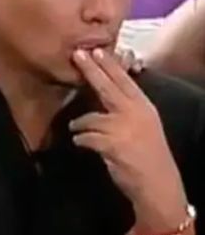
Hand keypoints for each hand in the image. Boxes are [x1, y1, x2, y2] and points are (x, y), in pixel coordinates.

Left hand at [69, 48, 186, 220]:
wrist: (157, 184)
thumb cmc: (147, 156)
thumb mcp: (143, 127)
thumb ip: (127, 110)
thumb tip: (106, 95)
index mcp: (144, 108)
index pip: (125, 82)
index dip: (110, 66)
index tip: (97, 50)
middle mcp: (135, 113)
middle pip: (107, 87)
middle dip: (91, 70)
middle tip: (77, 54)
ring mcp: (123, 128)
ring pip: (90, 118)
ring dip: (80, 125)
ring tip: (78, 130)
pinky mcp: (111, 144)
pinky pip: (84, 137)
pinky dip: (80, 140)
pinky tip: (82, 143)